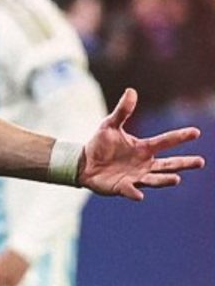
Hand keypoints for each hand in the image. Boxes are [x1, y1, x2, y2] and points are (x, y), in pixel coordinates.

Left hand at [79, 88, 203, 200]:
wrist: (84, 163)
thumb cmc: (100, 144)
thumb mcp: (110, 125)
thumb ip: (122, 111)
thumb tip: (131, 91)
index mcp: (144, 148)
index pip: (165, 141)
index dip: (180, 136)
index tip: (196, 132)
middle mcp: (144, 164)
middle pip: (168, 164)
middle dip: (184, 163)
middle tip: (200, 161)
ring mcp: (135, 177)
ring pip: (155, 179)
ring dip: (165, 180)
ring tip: (177, 178)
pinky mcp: (122, 187)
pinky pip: (130, 191)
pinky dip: (134, 193)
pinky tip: (140, 195)